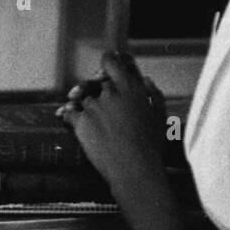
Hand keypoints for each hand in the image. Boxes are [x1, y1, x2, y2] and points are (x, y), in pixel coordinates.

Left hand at [62, 53, 194, 229]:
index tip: (106, 60)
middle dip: (98, 92)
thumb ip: (153, 94)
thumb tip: (145, 80)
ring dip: (86, 107)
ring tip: (95, 124)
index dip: (108, 60)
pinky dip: (69, 116)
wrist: (134, 170)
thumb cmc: (151, 147)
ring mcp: (94, 106)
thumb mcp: (160, 117)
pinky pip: (69, 113)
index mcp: (131, 89)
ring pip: (84, 99)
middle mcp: (111, 94)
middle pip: (97, 84)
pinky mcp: (81, 122)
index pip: (113, 63)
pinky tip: (72, 122)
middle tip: (102, 105)